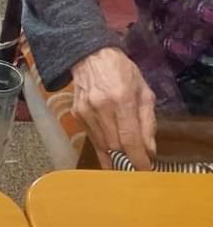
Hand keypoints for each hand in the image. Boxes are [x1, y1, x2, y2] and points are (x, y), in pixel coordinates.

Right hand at [71, 47, 156, 169]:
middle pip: (115, 145)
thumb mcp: (144, 91)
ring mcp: (86, 112)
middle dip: (128, 157)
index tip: (145, 170)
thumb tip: (149, 149)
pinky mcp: (77, 115)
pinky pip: (92, 139)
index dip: (138, 158)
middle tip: (138, 161)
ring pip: (102, 145)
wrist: (91, 57)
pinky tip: (111, 153)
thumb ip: (148, 121)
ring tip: (126, 157)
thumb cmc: (121, 71)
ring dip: (116, 154)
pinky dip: (103, 147)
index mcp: (122, 99)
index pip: (130, 138)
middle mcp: (101, 107)